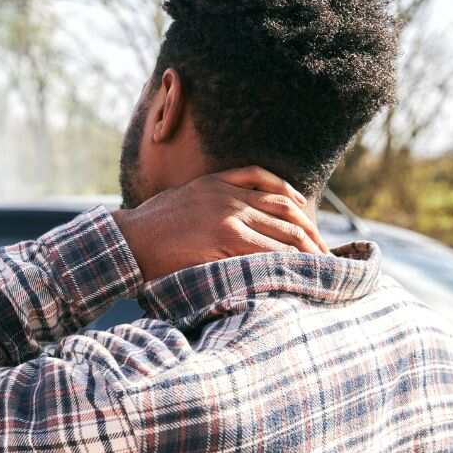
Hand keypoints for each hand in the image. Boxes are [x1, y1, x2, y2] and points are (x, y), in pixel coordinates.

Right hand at [113, 166, 328, 281]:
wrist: (127, 241)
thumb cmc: (148, 229)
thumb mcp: (180, 201)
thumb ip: (208, 202)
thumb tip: (228, 221)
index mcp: (218, 181)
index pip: (272, 185)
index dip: (297, 205)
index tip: (308, 224)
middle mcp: (228, 194)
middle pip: (285, 208)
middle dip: (310, 232)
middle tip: (324, 252)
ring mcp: (228, 214)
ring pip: (282, 230)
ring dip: (306, 249)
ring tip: (320, 266)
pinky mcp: (225, 237)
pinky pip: (267, 248)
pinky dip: (286, 260)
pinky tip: (297, 270)